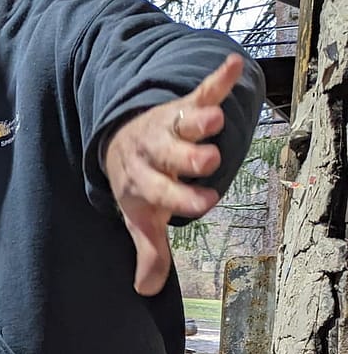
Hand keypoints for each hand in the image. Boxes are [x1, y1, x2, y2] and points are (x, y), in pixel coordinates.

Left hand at [103, 54, 242, 296]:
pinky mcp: (184, 106)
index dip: (181, 199)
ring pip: (183, 124)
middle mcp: (154, 153)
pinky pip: (201, 90)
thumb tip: (146, 290)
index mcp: (143, 182)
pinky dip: (218, 78)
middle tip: (207, 160)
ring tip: (213, 119)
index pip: (161, 193)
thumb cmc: (139, 184)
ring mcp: (169, 128)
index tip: (204, 203)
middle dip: (188, 159)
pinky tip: (234, 64)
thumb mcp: (139, 218)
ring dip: (197, 120)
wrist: (119, 140)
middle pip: (172, 157)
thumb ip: (149, 252)